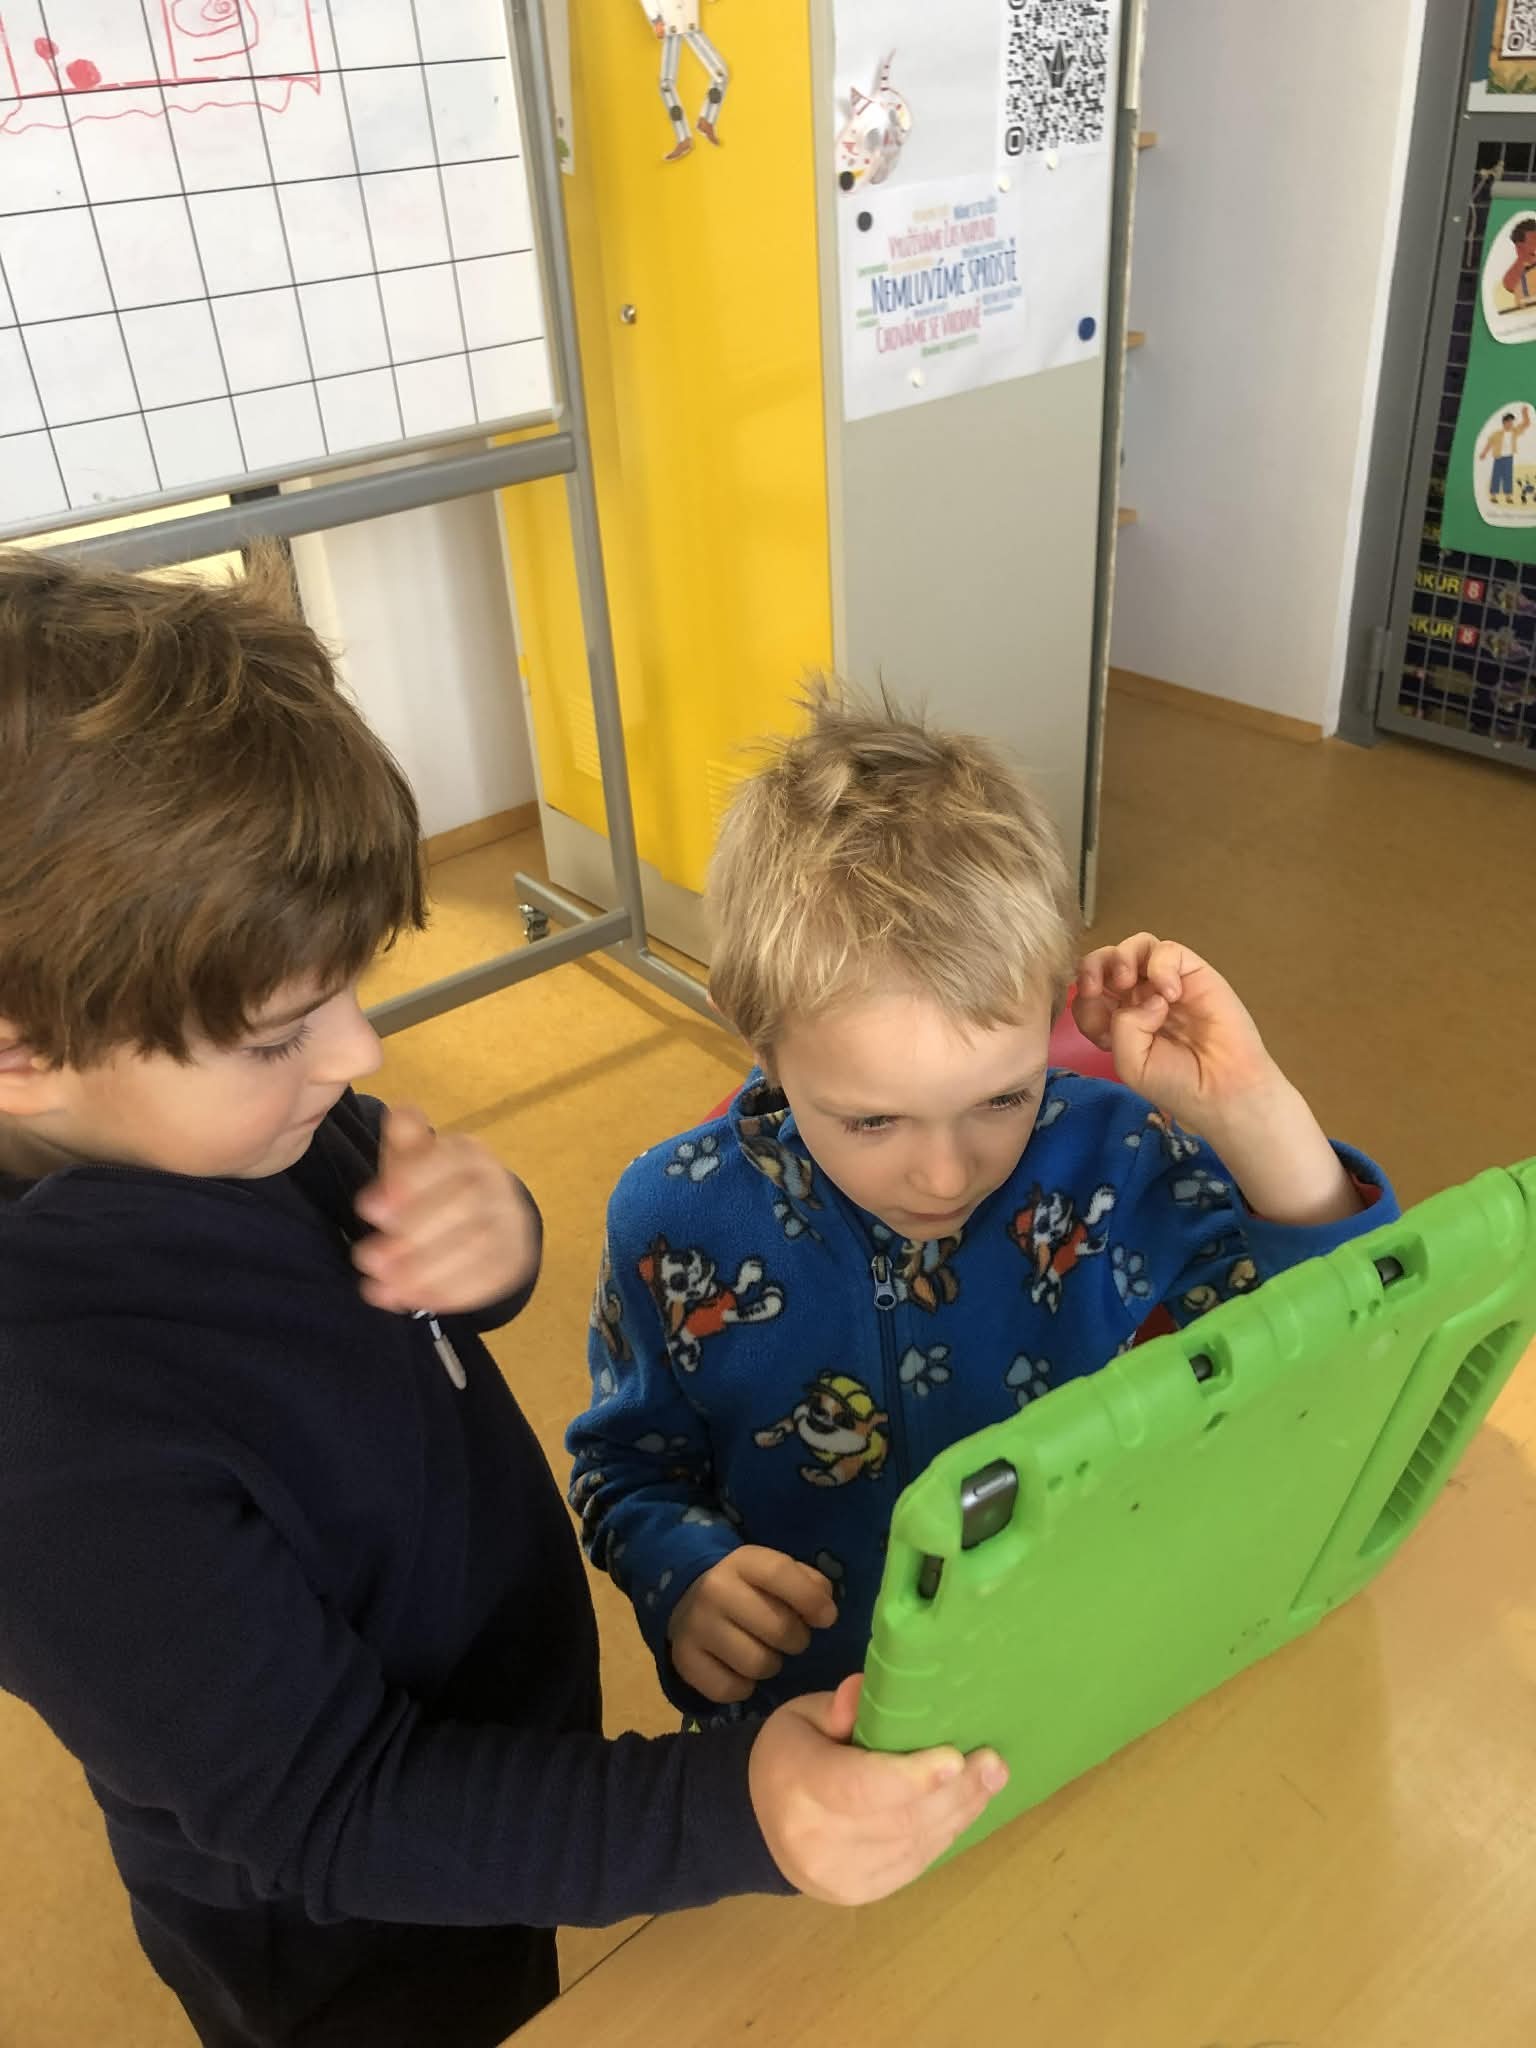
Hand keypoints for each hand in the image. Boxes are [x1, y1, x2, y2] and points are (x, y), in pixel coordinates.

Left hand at [352, 1105, 539, 1313]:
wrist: (490, 1217)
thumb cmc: (435, 1184)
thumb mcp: (415, 1159)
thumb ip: (405, 1141)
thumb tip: (398, 1114)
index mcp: (470, 1154)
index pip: (448, 1163)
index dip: (409, 1185)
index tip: (366, 1209)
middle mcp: (498, 1186)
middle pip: (465, 1207)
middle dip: (412, 1236)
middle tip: (366, 1258)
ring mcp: (511, 1226)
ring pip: (476, 1248)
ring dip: (424, 1271)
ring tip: (378, 1288)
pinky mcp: (513, 1262)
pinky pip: (487, 1280)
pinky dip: (445, 1293)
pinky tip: (408, 1299)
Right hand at [669, 1547, 837, 1704]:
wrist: (688, 1598)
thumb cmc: (748, 1588)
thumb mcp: (775, 1572)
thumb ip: (808, 1583)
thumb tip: (825, 1611)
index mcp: (742, 1561)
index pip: (780, 1573)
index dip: (811, 1598)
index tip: (828, 1618)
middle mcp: (714, 1590)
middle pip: (777, 1628)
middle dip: (796, 1639)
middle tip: (792, 1638)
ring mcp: (695, 1626)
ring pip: (756, 1664)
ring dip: (771, 1664)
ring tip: (764, 1650)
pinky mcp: (683, 1660)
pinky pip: (730, 1689)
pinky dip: (743, 1686)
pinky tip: (741, 1669)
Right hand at [749, 1675, 1007, 1903]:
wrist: (758, 1823)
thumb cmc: (788, 1756)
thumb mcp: (802, 1716)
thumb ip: (839, 1707)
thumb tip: (867, 1689)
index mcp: (799, 1784)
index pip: (859, 1787)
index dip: (911, 1776)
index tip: (955, 1759)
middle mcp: (818, 1839)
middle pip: (899, 1819)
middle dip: (954, 1792)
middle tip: (992, 1763)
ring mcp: (840, 1874)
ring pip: (913, 1845)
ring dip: (959, 1812)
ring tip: (990, 1780)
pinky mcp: (860, 1893)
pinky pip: (914, 1864)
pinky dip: (944, 1834)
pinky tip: (965, 1807)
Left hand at [1073, 934, 1276, 1125]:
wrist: (1222, 1088)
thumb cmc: (1177, 1082)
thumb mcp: (1132, 1064)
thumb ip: (1123, 1027)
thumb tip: (1147, 996)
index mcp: (1119, 1020)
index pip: (1086, 994)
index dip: (1083, 1001)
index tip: (1098, 1027)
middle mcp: (1139, 996)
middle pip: (1105, 961)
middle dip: (1092, 967)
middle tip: (1094, 988)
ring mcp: (1165, 982)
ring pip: (1135, 947)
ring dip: (1121, 958)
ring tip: (1127, 983)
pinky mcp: (1193, 972)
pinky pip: (1168, 951)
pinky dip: (1161, 965)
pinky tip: (1171, 994)